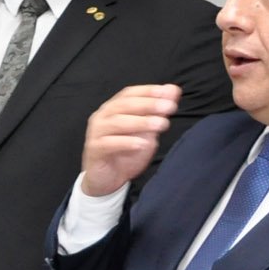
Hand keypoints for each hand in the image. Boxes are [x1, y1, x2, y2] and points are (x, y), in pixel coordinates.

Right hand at [81, 83, 182, 197]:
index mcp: (114, 108)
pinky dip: (126, 143)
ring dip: (141, 122)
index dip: (148, 91)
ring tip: (161, 125)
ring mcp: (96, 132)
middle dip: (148, 104)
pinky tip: (141, 144)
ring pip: (117, 122)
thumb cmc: (127, 152)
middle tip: (169, 107)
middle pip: (124, 105)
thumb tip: (173, 90)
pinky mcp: (94, 149)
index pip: (129, 93)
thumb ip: (158, 112)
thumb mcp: (148, 131)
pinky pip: (109, 144)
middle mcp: (103, 116)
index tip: (168, 93)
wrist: (108, 179)